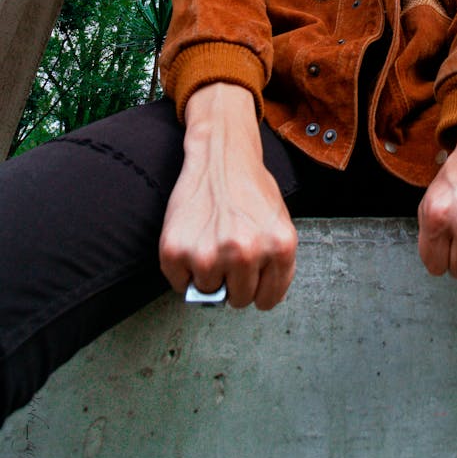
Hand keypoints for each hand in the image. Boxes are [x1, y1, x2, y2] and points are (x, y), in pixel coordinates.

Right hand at [159, 83, 297, 309]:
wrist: (221, 157)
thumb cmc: (250, 190)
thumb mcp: (280, 224)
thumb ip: (277, 264)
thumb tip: (262, 298)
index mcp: (279, 247)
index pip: (267, 300)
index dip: (257, 289)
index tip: (250, 277)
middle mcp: (246, 252)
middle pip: (238, 300)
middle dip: (233, 282)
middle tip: (228, 252)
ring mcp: (210, 253)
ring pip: (208, 293)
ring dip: (208, 274)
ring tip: (211, 241)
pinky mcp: (176, 250)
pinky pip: (179, 283)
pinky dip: (183, 270)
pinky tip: (194, 240)